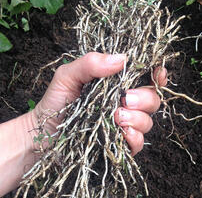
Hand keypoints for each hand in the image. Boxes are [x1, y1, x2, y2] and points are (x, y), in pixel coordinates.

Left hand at [32, 52, 166, 154]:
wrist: (43, 133)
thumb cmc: (56, 101)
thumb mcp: (68, 76)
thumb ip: (91, 63)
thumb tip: (121, 58)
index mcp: (116, 84)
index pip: (145, 77)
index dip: (156, 75)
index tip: (158, 74)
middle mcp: (123, 103)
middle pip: (152, 99)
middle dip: (143, 98)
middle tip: (124, 100)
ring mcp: (123, 124)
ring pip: (148, 121)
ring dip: (136, 118)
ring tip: (116, 117)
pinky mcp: (120, 143)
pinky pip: (139, 142)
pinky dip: (134, 138)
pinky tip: (121, 133)